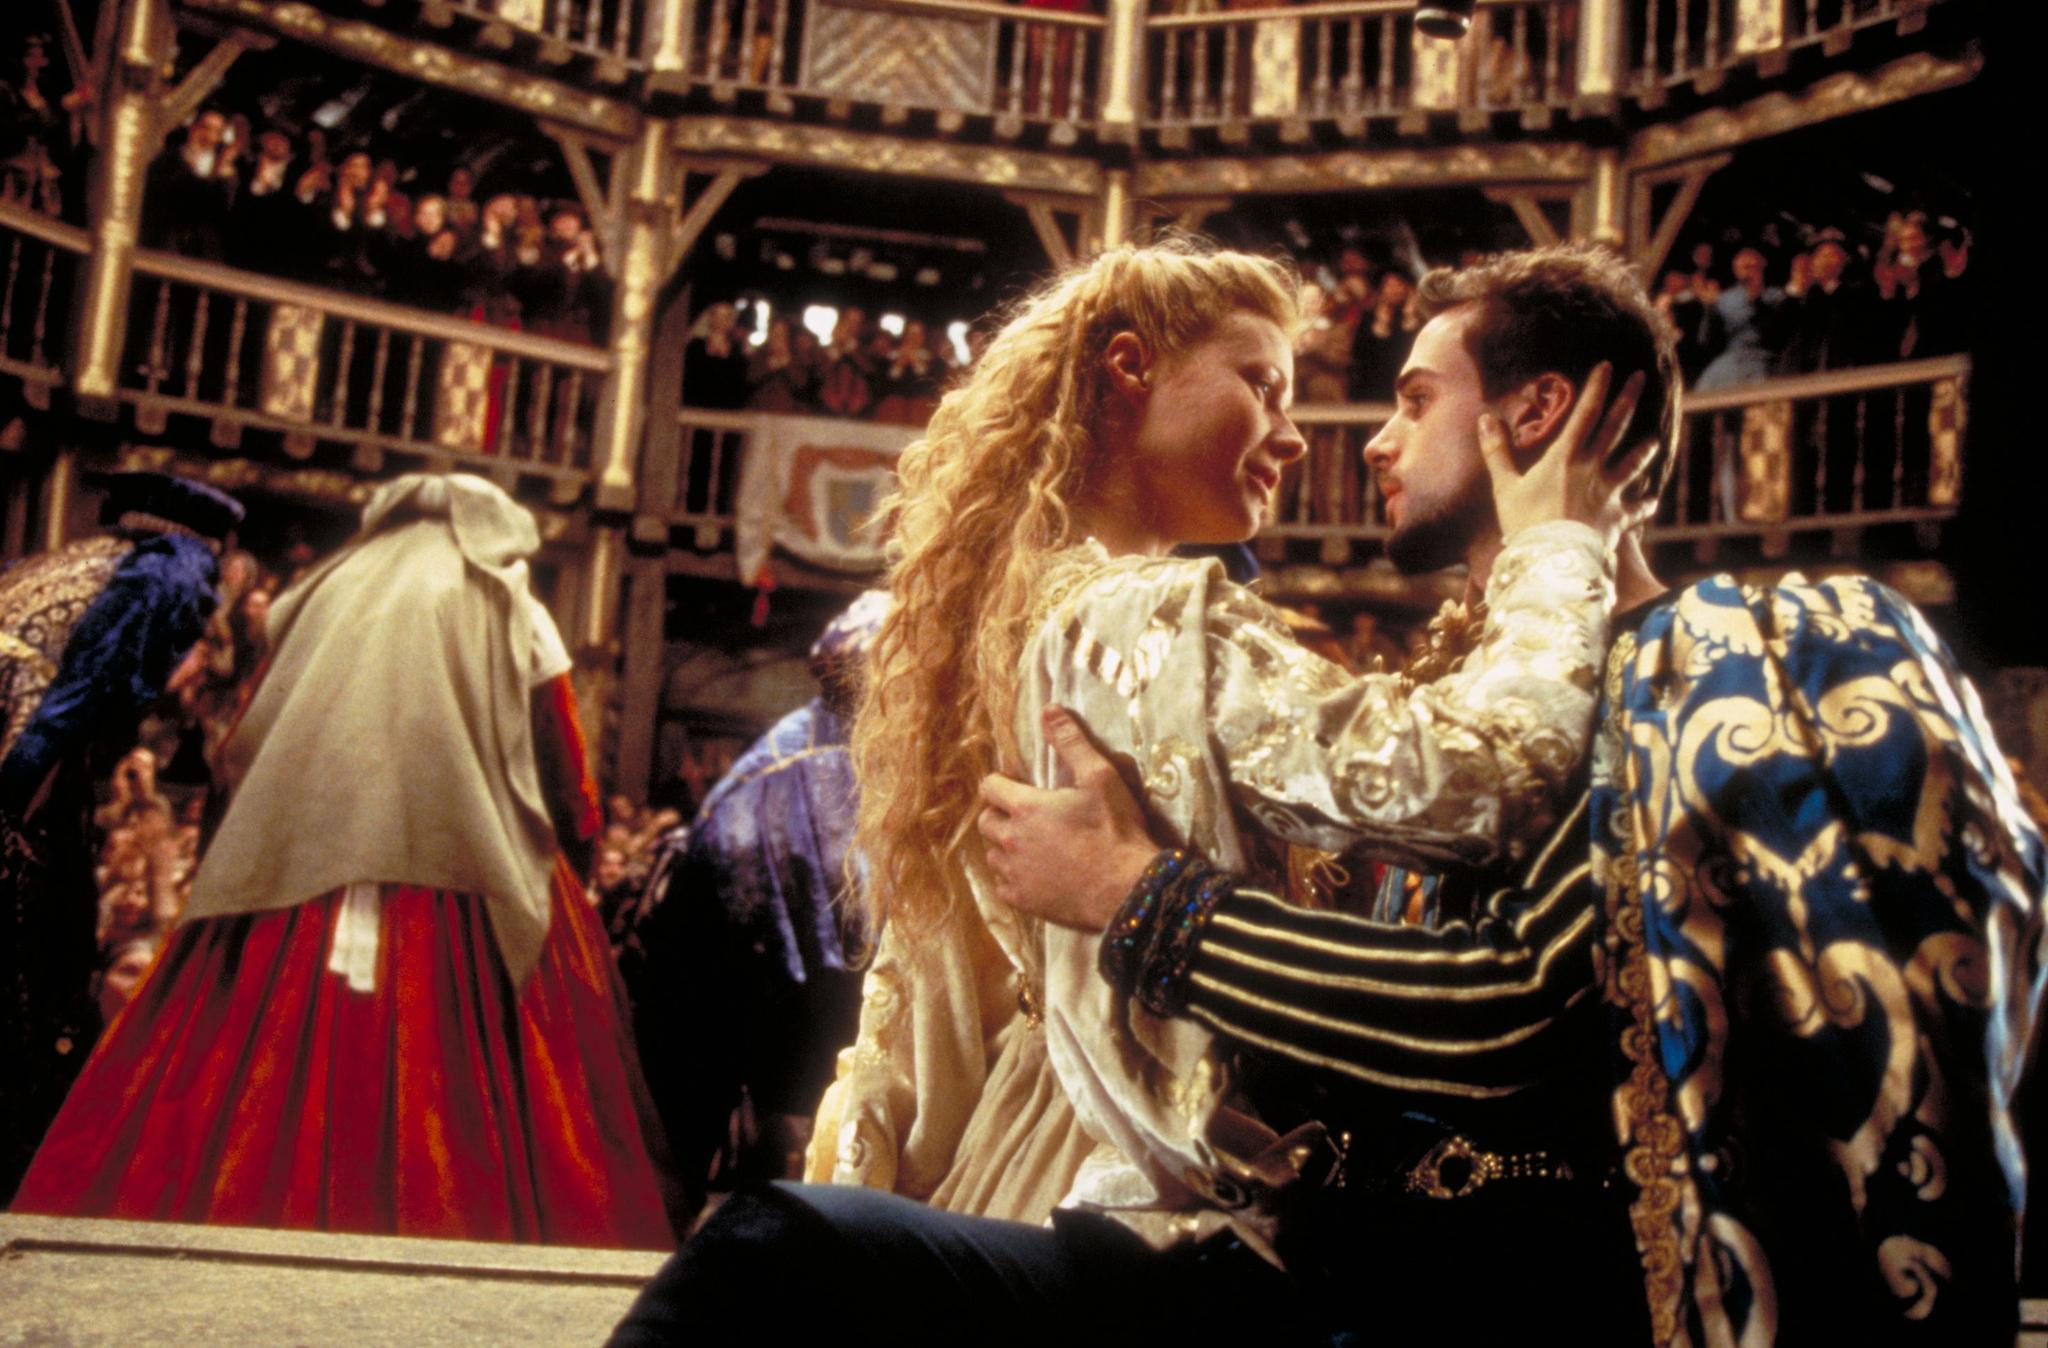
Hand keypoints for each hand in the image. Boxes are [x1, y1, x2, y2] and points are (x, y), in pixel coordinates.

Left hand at [976, 707, 1161, 931]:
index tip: (1018, 784)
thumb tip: (1049, 710)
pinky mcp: (1023, 902)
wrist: (1127, 890)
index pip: (989, 787)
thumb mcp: (1100, 777)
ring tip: (1032, 845)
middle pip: (985, 821)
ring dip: (1006, 847)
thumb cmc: (1115, 830)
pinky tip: (1036, 874)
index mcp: (1025, 808)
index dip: (1001, 782)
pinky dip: (1014, 878)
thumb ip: (1071, 742)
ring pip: (993, 855)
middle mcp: (1011, 840)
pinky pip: (1004, 885)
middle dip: (1000, 814)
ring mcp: (1014, 874)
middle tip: (1027, 815)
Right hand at [1483, 361, 1659, 547]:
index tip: (1607, 366)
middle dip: (1628, 399)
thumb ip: (1496, 452)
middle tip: (1641, 377)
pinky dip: (1645, 504)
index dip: (1596, 388)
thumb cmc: (1525, 523)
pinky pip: (1636, 509)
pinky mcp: (1617, 517)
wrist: (1552, 560)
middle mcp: (1592, 468)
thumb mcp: (1505, 486)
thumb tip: (1484, 420)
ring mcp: (1608, 492)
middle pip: (1615, 427)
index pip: (1585, 413)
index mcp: (1565, 457)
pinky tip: (1652, 501)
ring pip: (1633, 464)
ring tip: (1654, 439)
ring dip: (1644, 450)